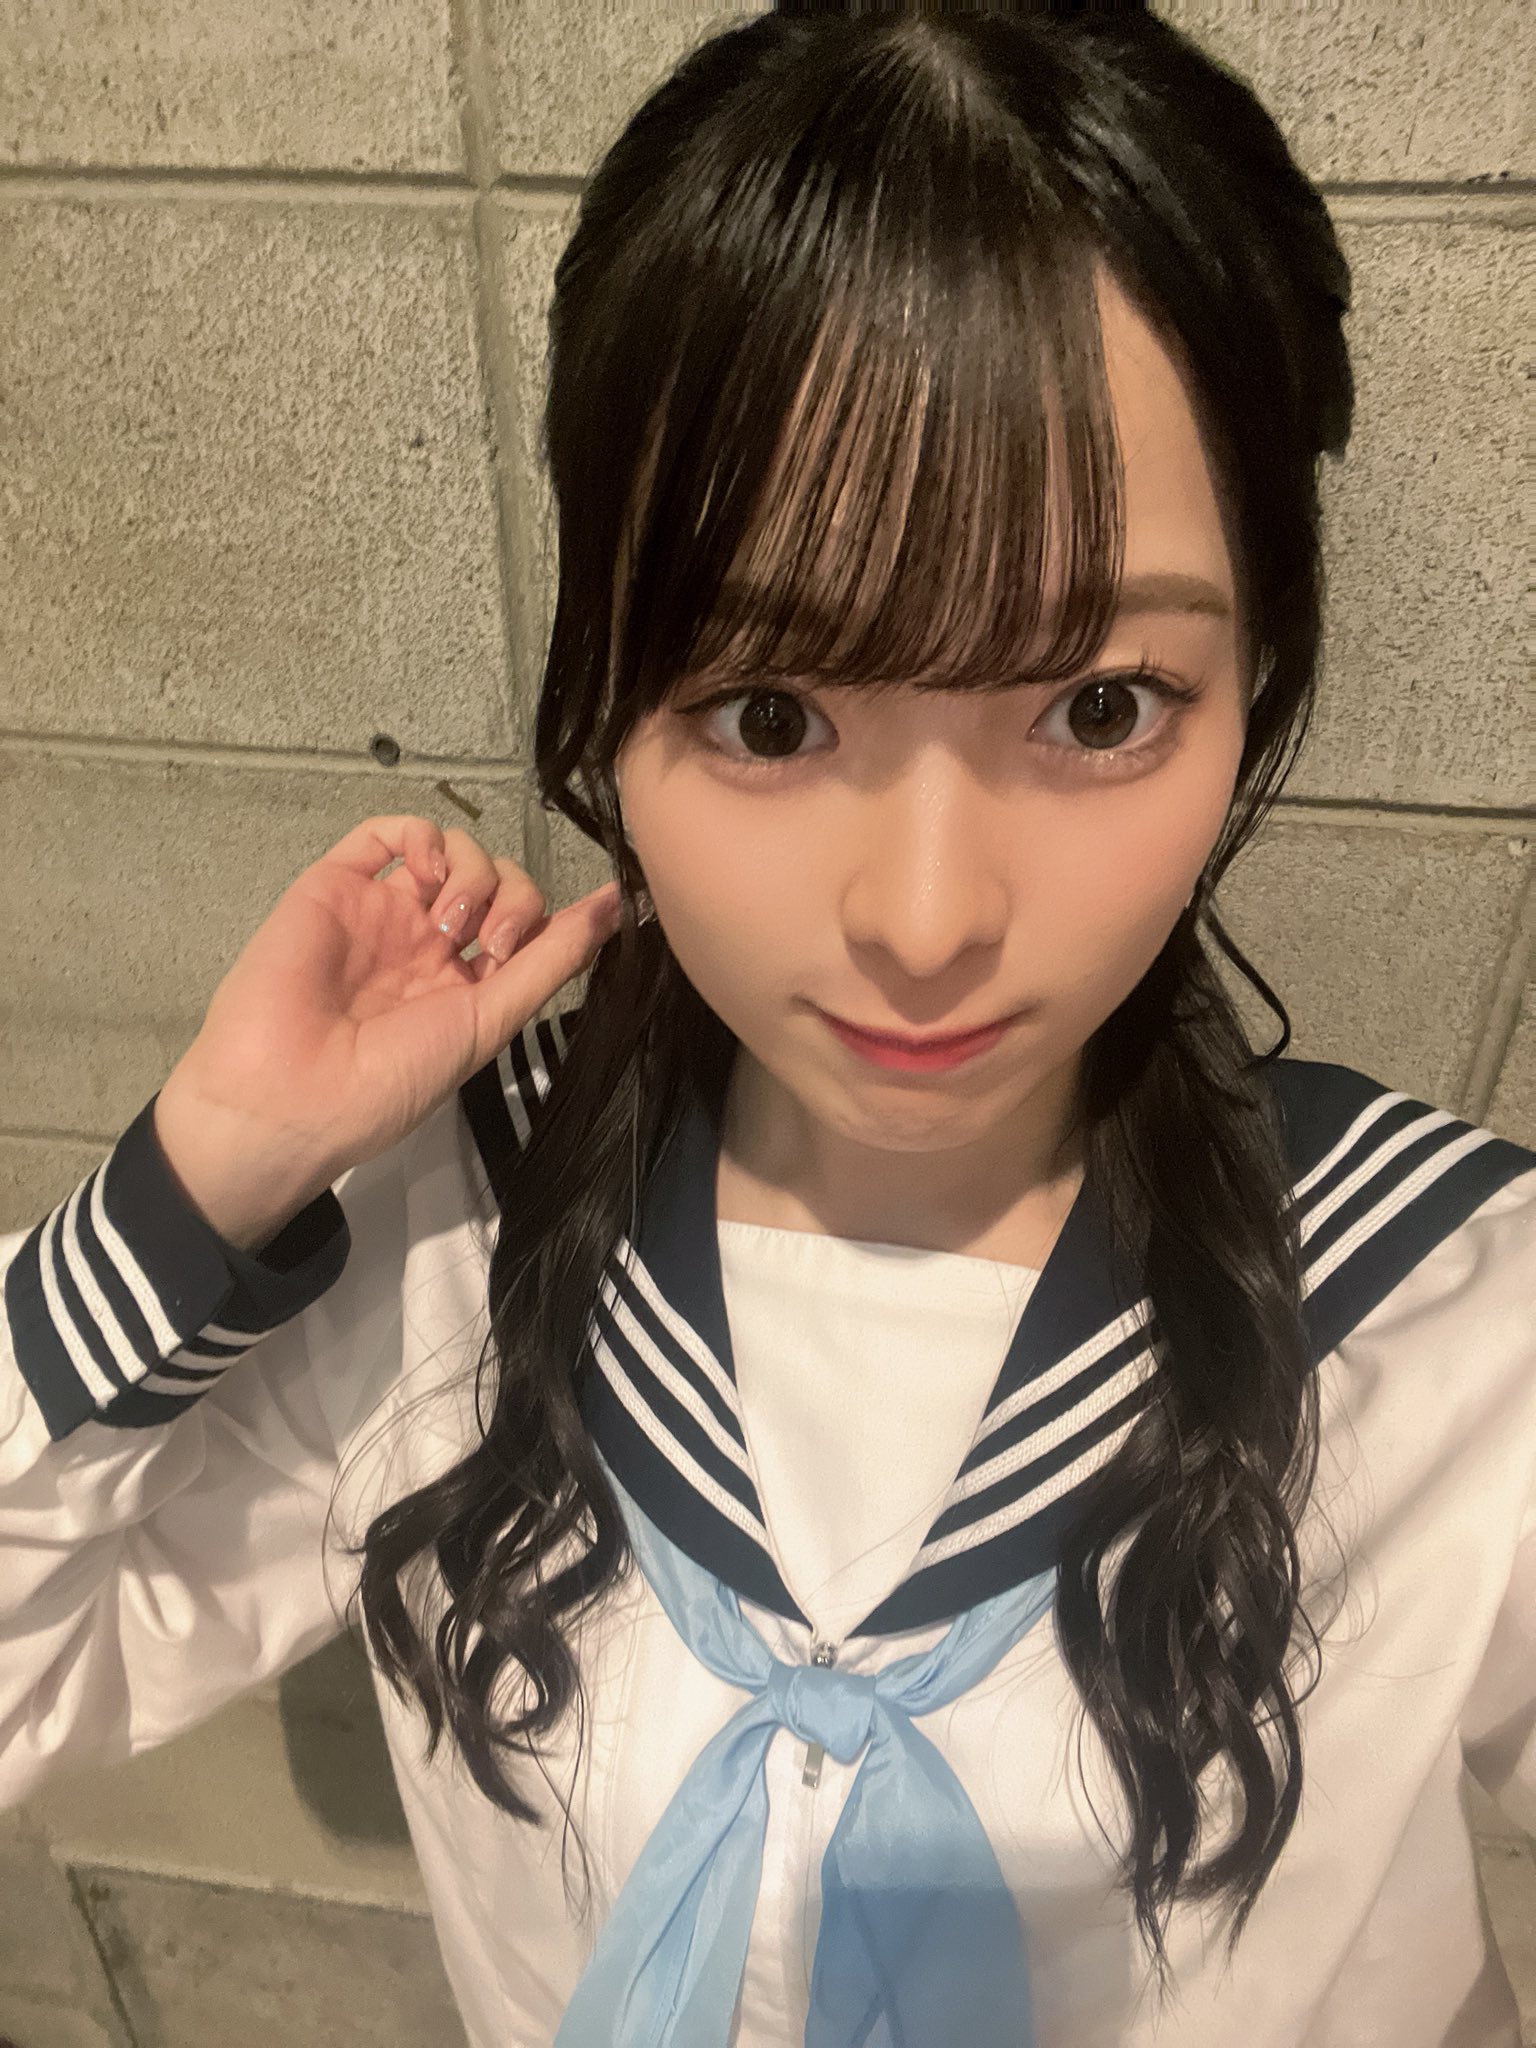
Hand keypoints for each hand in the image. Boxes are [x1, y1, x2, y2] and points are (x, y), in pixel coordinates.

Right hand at [159, 814, 619, 1210]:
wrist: (287, 1093)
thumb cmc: (389, 1079)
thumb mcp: (488, 1023)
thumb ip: (551, 961)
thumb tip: (619, 908)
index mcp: (464, 987)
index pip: (528, 926)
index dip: (553, 920)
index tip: (573, 925)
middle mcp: (426, 945)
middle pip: (500, 882)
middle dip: (513, 899)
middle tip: (488, 945)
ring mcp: (382, 913)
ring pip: (453, 851)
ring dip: (472, 873)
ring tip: (448, 926)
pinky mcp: (336, 885)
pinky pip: (385, 832)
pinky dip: (421, 835)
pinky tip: (427, 868)